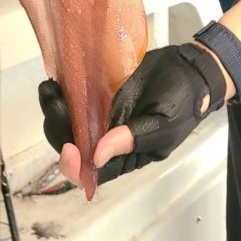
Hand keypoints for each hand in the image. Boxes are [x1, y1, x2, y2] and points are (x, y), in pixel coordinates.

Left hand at [38, 43, 226, 186]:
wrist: (191, 67)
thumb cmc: (184, 103)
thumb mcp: (163, 126)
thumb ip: (132, 140)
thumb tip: (97, 157)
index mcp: (123, 157)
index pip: (92, 172)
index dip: (74, 166)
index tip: (69, 148)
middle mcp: (106, 140)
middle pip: (72, 147)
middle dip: (58, 130)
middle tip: (55, 103)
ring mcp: (100, 116)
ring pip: (66, 124)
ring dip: (54, 111)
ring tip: (50, 90)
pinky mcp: (97, 94)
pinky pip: (73, 100)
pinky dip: (61, 94)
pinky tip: (55, 83)